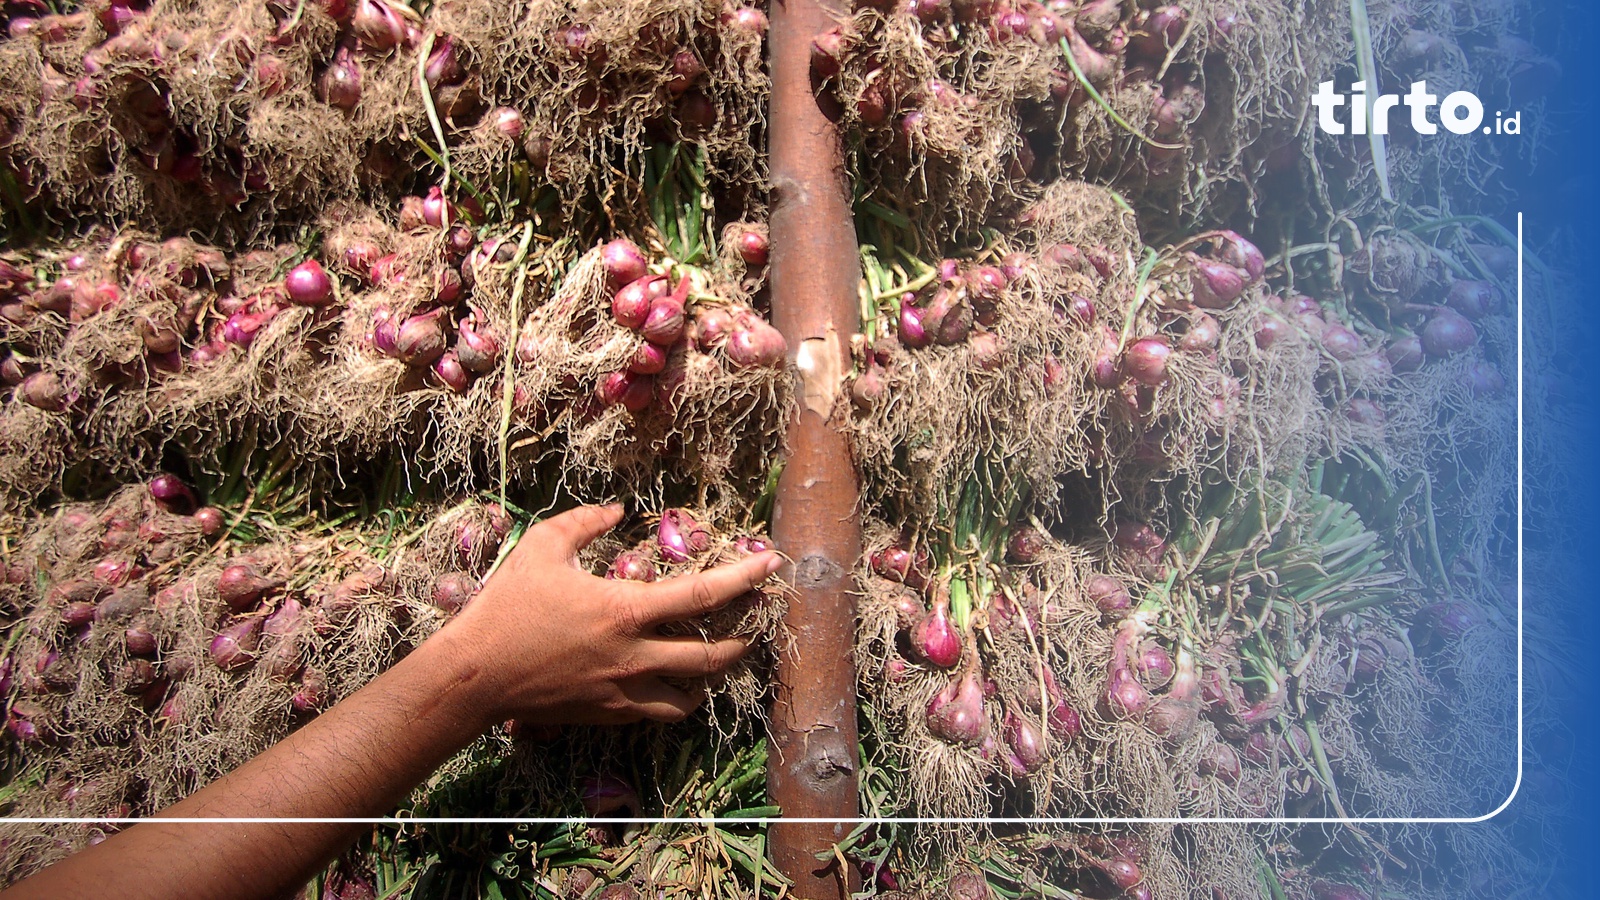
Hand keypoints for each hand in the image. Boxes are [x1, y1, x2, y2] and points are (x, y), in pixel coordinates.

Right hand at [434, 504, 781, 728]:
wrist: (476, 676)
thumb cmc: (507, 607)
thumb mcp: (542, 547)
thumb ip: (584, 523)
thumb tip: (618, 510)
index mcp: (625, 610)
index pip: (702, 595)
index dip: (744, 577)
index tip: (771, 563)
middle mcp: (635, 655)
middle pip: (714, 654)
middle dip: (745, 635)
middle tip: (758, 618)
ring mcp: (624, 690)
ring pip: (692, 693)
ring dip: (715, 673)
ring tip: (722, 654)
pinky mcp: (609, 713)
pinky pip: (661, 712)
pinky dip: (679, 698)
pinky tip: (679, 683)